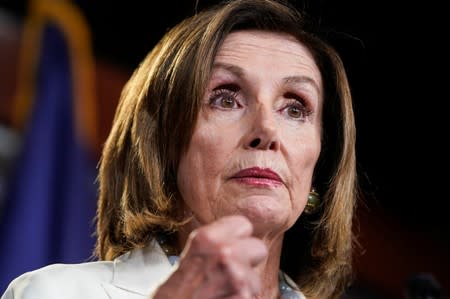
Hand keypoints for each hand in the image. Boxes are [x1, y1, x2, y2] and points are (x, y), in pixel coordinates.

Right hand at [153, 215, 267, 298]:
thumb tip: (240, 232)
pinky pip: (254, 296)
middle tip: (229, 273)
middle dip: (248, 262)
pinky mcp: (243, 297)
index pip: (243, 224)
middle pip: (259, 248)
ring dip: (244, 287)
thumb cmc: (177, 290)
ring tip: (222, 291)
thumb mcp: (191, 254)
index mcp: (207, 238)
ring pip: (256, 278)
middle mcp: (223, 253)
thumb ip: (215, 242)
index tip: (232, 247)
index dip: (239, 238)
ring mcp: (236, 277)